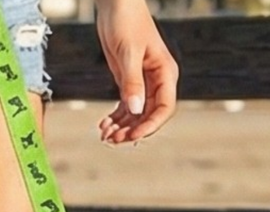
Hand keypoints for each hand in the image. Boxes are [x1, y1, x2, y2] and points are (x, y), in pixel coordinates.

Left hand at [95, 0, 178, 144]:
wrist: (115, 2)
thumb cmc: (126, 19)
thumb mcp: (128, 52)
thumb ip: (132, 82)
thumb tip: (135, 110)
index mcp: (165, 73)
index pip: (164, 108)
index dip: (150, 125)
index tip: (132, 135)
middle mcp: (157, 81)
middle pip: (149, 116)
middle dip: (131, 130)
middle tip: (112, 139)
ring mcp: (143, 83)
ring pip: (136, 115)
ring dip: (122, 127)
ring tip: (104, 135)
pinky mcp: (129, 82)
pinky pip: (126, 107)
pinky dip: (115, 118)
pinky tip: (104, 125)